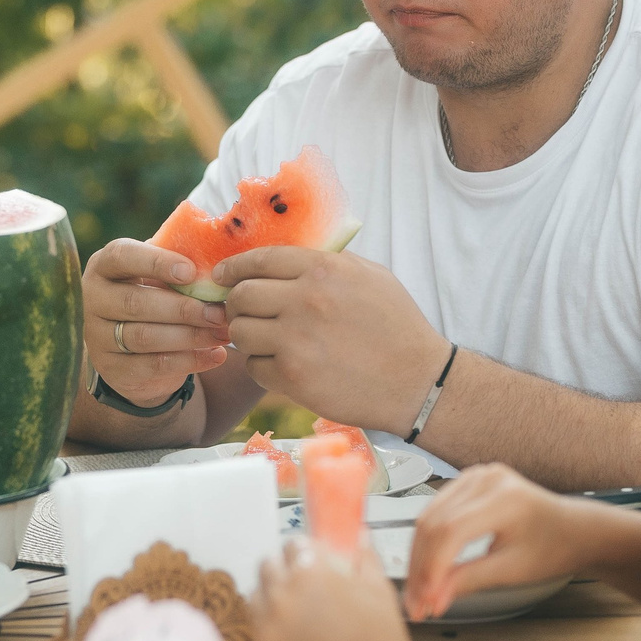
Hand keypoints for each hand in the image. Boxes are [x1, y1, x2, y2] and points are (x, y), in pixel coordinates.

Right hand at [81, 239, 229, 406]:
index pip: (122, 256)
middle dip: (183, 309)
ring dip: (190, 336)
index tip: (190, 272)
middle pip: (136, 303)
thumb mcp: (160, 276)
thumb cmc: (153, 296)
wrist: (133, 348)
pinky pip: (153, 365)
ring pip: (144, 337)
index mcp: (104, 266)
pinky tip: (215, 355)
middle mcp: (94, 299)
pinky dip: (189, 360)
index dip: (155, 262)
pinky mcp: (112, 368)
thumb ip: (178, 263)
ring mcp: (97, 337)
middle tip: (220, 312)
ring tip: (223, 333)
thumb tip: (216, 257)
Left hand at [217, 248, 449, 430]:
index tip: (222, 276)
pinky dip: (262, 367)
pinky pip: (253, 366)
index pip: (258, 259)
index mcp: (323, 269)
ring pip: (240, 332)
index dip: (233, 268)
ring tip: (266, 342)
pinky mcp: (293, 377)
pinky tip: (283, 366)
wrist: (417, 382)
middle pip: (241, 295)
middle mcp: (305, 300)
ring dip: (247, 337)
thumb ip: (326, 262)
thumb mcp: (370, 276)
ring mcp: (296, 340)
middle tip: (245, 313)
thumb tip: (285, 258)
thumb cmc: (397, 327)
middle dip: (237, 304)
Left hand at [251, 538, 417, 640]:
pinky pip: (258, 630)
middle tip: (302, 585)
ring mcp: (266, 626)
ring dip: (271, 597)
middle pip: (268, 566)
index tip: (312, 560)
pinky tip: (294, 638)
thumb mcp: (379, 589)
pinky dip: (272, 630)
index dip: (305, 551)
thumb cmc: (381, 640)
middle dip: (284, 570)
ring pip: (256, 596)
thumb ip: (364, 557)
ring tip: (296, 611)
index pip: (292, 544)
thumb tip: (359, 535)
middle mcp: (280, 595)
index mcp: (308, 572)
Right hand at [402, 465, 614, 621]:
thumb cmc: (553, 547)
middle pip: (433, 524)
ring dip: (418, 559)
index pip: (450, 532)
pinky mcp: (467, 484)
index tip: (426, 603)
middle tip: (417, 605)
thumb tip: (433, 599)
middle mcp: (484, 478)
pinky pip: (435, 513)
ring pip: (428, 519)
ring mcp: (474, 476)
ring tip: (419, 594)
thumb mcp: (513, 570)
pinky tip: (426, 571)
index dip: (432, 569)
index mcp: (503, 497)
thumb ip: (470, 580)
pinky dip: (428, 545)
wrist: (574, 530)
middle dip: (421, 569)